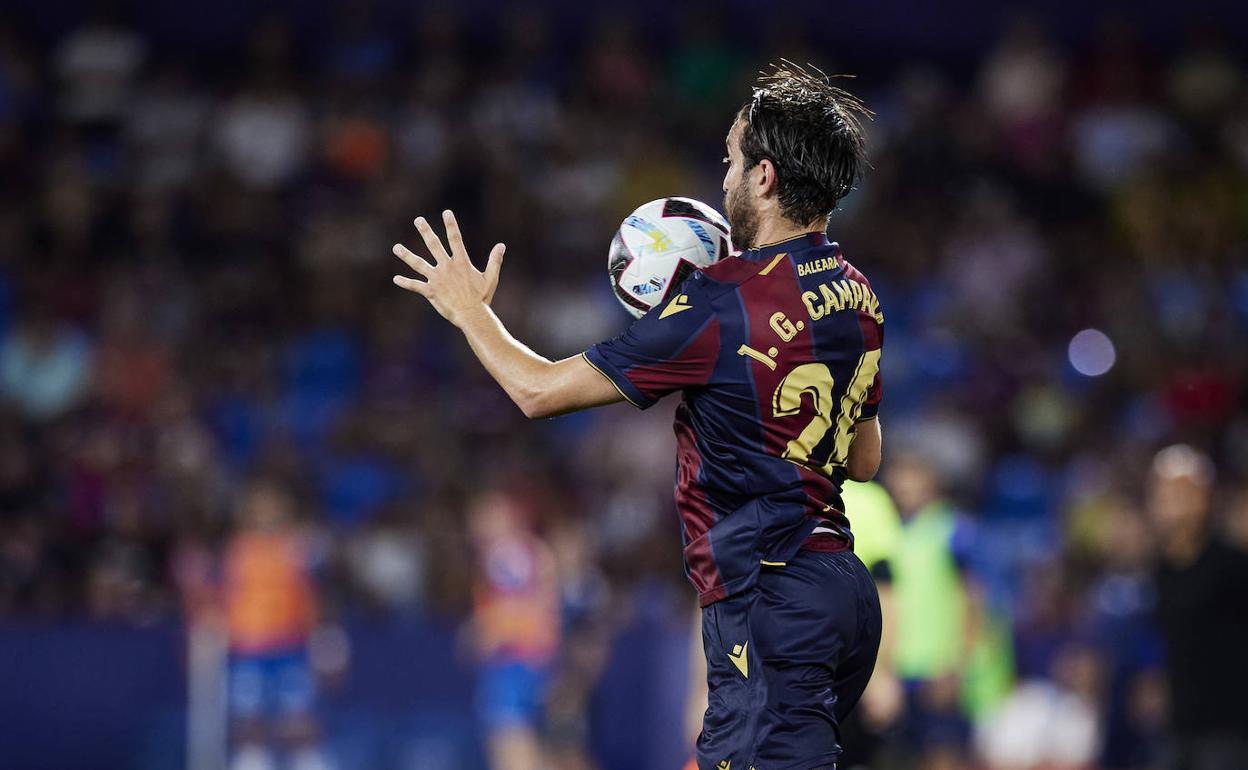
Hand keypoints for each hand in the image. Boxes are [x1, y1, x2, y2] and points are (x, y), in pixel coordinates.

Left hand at [392, 210, 505, 326]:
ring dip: (406, 255)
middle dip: (426, 231)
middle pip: (433, 245)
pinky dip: (405, 282)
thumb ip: (495, 261)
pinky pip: (415, 285)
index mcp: (461, 262)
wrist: (471, 314)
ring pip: (418, 264)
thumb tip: (501, 245)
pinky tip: (396, 279)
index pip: (455, 238)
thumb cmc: (482, 298)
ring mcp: (436, 278)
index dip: (451, 225)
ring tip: (396, 247)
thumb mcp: (491, 278)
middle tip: (418, 220)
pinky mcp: (430, 291)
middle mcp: (446, 267)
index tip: (446, 212)